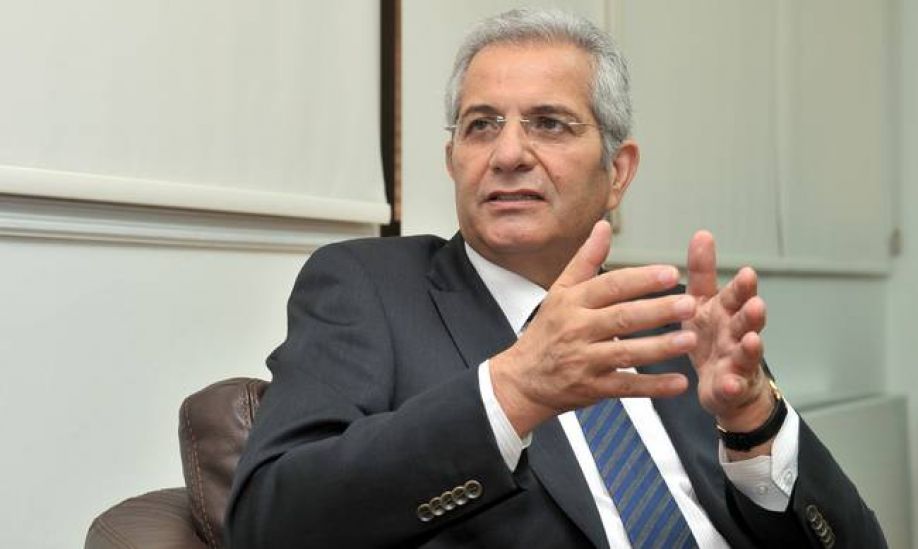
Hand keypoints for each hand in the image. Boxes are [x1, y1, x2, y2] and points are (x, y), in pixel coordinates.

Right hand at [490, 220, 698, 435]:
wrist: (522, 379)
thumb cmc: (546, 332)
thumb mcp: (559, 292)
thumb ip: (585, 260)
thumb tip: (603, 226)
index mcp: (572, 302)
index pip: (610, 286)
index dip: (641, 279)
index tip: (670, 273)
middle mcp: (577, 329)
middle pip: (622, 318)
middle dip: (657, 311)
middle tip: (689, 304)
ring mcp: (584, 361)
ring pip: (626, 353)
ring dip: (659, 348)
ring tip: (690, 340)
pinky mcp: (592, 388)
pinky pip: (626, 388)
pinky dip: (653, 387)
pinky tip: (679, 382)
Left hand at [683, 231, 773, 440]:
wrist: (726, 386)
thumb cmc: (713, 337)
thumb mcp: (703, 303)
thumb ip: (703, 272)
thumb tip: (702, 233)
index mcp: (725, 311)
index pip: (734, 295)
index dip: (741, 286)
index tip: (747, 272)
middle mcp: (735, 333)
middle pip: (746, 321)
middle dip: (752, 313)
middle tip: (756, 303)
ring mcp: (737, 361)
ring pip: (746, 352)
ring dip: (751, 347)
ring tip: (752, 340)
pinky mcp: (732, 387)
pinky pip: (732, 386)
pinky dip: (732, 385)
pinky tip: (730, 383)